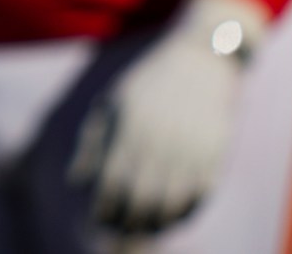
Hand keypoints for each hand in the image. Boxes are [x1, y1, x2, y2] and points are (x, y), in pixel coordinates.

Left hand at [71, 0, 268, 234]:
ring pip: (171, 202)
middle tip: (119, 231)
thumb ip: (92, 143)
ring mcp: (190, 149)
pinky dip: (185, 213)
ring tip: (143, 228)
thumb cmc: (147, 84)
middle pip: (141, 198)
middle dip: (128, 221)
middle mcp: (160, 141)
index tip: (98, 219)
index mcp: (129, 128)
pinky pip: (199, 196)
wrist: (201, 60)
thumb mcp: (111, 103)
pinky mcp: (215, 154)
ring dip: (156, 222)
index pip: (113, 182)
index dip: (104, 207)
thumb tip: (75, 182)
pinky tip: (172, 218)